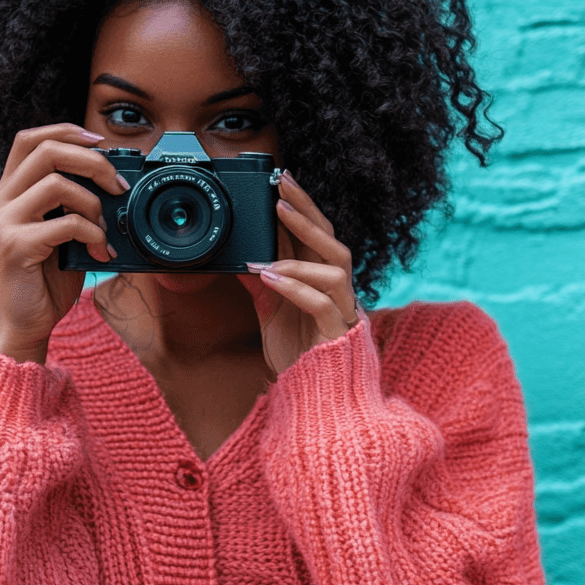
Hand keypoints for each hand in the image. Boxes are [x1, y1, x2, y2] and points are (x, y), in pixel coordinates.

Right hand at [0, 124, 127, 363]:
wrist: (26, 326)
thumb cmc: (46, 280)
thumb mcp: (61, 232)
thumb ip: (72, 203)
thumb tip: (112, 178)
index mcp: (5, 194)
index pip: (29, 140)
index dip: (65, 131)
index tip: (99, 142)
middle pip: (45, 151)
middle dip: (92, 161)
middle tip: (118, 185)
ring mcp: (1, 223)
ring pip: (56, 183)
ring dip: (94, 204)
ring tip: (105, 229)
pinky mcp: (13, 246)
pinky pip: (66, 223)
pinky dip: (93, 234)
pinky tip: (101, 253)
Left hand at [238, 170, 358, 375]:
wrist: (318, 403)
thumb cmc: (300, 358)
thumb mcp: (272, 314)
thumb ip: (263, 285)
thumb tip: (241, 257)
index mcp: (324, 283)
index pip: (316, 236)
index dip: (301, 207)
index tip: (280, 180)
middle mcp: (338, 292)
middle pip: (331, 239)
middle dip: (307, 209)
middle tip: (282, 184)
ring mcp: (342, 311)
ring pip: (336, 265)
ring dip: (302, 245)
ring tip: (274, 227)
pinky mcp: (338, 333)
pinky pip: (322, 302)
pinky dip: (295, 285)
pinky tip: (269, 276)